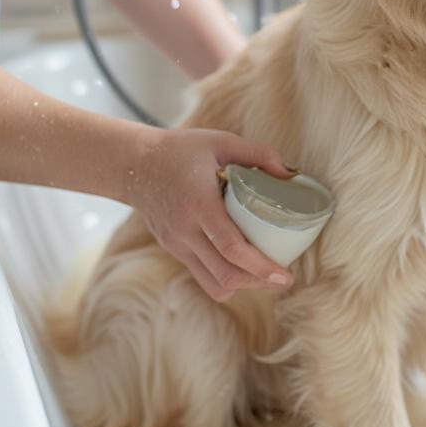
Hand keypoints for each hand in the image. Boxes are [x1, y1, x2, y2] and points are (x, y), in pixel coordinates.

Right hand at [126, 126, 297, 301]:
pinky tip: (244, 267)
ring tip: (267, 276)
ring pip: (214, 283)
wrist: (133, 164)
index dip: (260, 266)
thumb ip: (259, 154)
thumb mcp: (221, 141)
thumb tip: (292, 175)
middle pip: (226, 274)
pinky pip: (204, 276)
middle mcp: (185, 230)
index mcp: (199, 204)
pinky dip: (227, 278)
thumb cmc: (181, 151)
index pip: (230, 247)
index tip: (284, 274)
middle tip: (284, 278)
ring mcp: (177, 244)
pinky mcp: (175, 250)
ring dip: (244, 285)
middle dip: (259, 282)